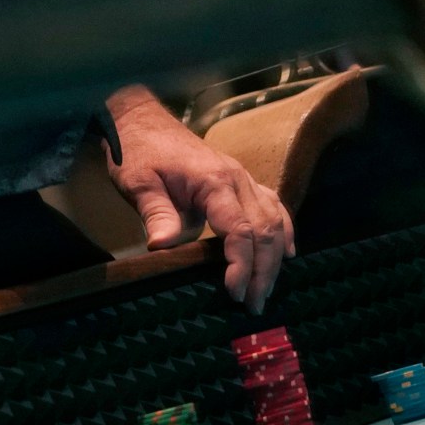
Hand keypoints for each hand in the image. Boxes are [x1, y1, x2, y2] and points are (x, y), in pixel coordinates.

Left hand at [105, 88, 293, 311]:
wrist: (141, 120)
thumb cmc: (138, 151)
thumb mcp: (138, 183)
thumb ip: (156, 213)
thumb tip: (162, 247)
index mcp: (214, 181)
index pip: (240, 230)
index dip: (242, 265)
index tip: (235, 292)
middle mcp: (238, 179)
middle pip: (265, 230)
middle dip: (264, 271)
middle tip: (254, 305)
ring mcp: (243, 179)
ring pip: (275, 220)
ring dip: (275, 257)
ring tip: (267, 289)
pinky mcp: (241, 181)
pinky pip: (273, 206)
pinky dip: (283, 231)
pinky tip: (286, 253)